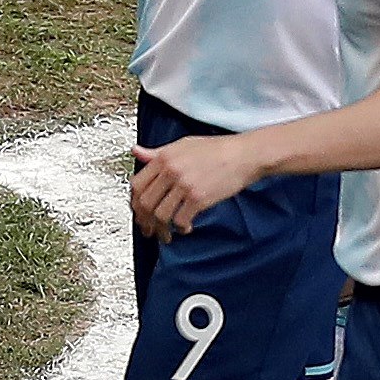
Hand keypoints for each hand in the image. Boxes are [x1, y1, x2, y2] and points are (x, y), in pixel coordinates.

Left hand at [132, 134, 257, 238]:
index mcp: (164, 157)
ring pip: (160, 215)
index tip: (139, 211)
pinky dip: (181, 228)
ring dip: (161, 229)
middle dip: (145, 220)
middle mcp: (171, 170)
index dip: (135, 202)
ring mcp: (184, 185)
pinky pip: (181, 220)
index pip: (136, 184)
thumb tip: (136, 152)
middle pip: (145, 203)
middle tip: (149, 228)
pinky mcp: (199, 198)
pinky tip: (185, 227)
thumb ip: (157, 152)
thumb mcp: (183, 145)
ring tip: (166, 234)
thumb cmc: (218, 149)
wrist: (244, 155)